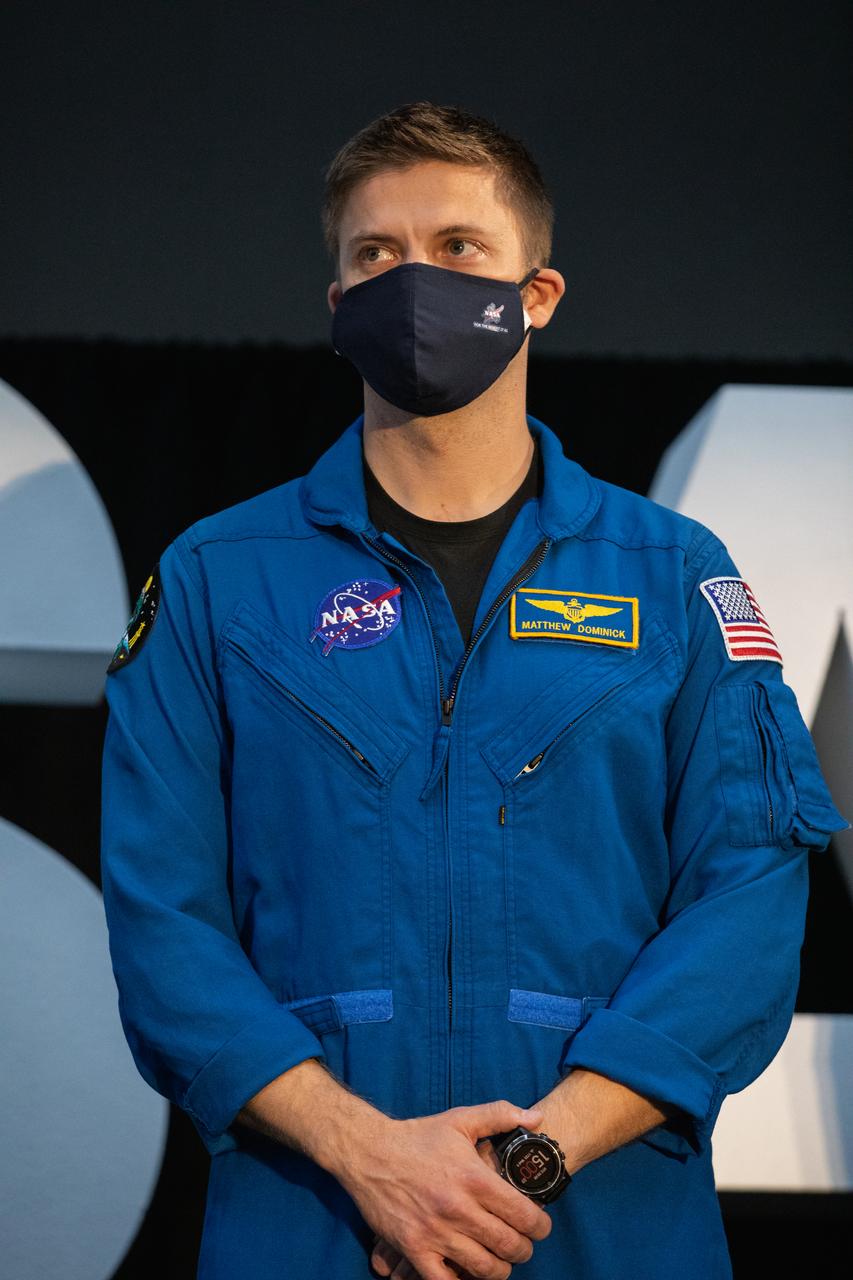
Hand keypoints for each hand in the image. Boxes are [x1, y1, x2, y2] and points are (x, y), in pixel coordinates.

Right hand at [353, 1102, 550, 1279]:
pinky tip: (466, 1272)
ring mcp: (435, 1232)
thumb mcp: (460, 1119)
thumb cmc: (417, 1136)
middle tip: (522, 1245)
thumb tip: (537, 1118)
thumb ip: (501, 1115)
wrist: (369, 1152)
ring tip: (500, 1262)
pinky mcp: (414, 1248)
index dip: (541, 1225)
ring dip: (499, 1270)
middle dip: (524, 1250)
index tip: (541, 1226)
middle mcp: (458, 1208)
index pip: (524, 1214)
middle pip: (509, 1246)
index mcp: (474, 1178)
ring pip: (483, 1268)